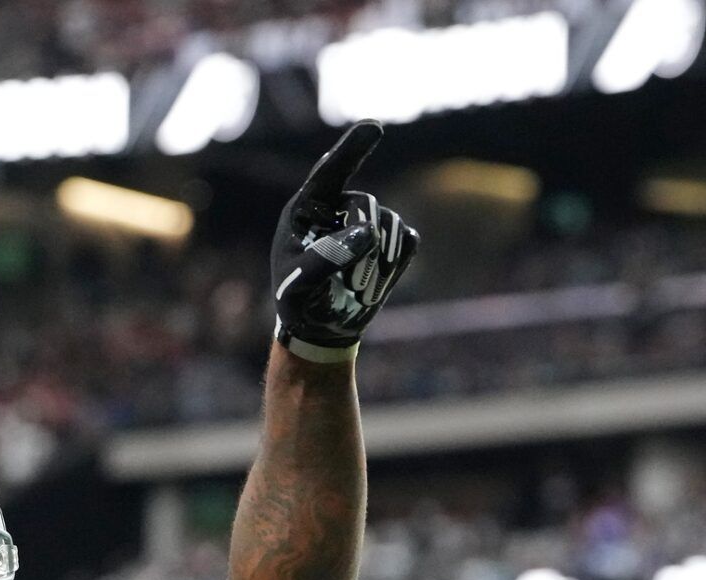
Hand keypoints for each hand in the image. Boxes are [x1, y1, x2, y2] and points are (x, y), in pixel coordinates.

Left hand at [271, 120, 417, 362]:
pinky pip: (407, 243)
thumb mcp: (298, 287)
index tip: (374, 128)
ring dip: (376, 262)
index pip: (329, 172)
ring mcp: (368, 222)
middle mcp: (338, 208)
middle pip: (367, 205)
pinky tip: (372, 283)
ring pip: (391, 225)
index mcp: (306, 209)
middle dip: (362, 243)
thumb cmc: (298, 302)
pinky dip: (393, 267)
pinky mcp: (392, 242)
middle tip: (349, 282)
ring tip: (353, 288)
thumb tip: (368, 232)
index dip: (351, 149)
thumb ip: (326, 259)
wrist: (320, 325)